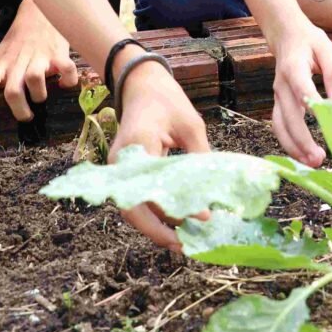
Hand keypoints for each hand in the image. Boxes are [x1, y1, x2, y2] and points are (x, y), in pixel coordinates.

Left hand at [0, 0, 77, 120]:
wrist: (38, 12)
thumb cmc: (15, 42)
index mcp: (0, 66)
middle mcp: (16, 63)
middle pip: (13, 91)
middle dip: (19, 109)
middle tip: (25, 117)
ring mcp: (38, 58)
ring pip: (35, 79)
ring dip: (39, 95)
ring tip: (42, 98)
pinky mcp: (58, 54)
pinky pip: (65, 69)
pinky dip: (68, 80)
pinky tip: (65, 83)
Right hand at [107, 61, 210, 252]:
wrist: (141, 85)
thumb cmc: (168, 101)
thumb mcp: (191, 126)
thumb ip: (199, 158)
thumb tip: (212, 198)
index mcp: (138, 144)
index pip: (152, 187)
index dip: (174, 208)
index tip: (203, 218)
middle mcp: (121, 162)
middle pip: (132, 208)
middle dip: (158, 231)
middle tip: (187, 246)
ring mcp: (119, 169)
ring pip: (131, 209)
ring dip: (154, 228)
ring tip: (184, 241)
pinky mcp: (125, 174)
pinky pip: (135, 201)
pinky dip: (152, 216)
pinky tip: (175, 225)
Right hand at [268, 20, 331, 168]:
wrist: (286, 36)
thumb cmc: (310, 43)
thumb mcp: (327, 50)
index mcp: (294, 68)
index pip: (301, 88)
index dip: (311, 103)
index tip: (326, 119)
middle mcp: (281, 85)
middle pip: (288, 116)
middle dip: (302, 140)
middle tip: (319, 158)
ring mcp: (277, 96)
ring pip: (280, 126)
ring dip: (293, 147)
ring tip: (311, 164)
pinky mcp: (278, 103)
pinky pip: (280, 126)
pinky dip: (289, 143)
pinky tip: (302, 157)